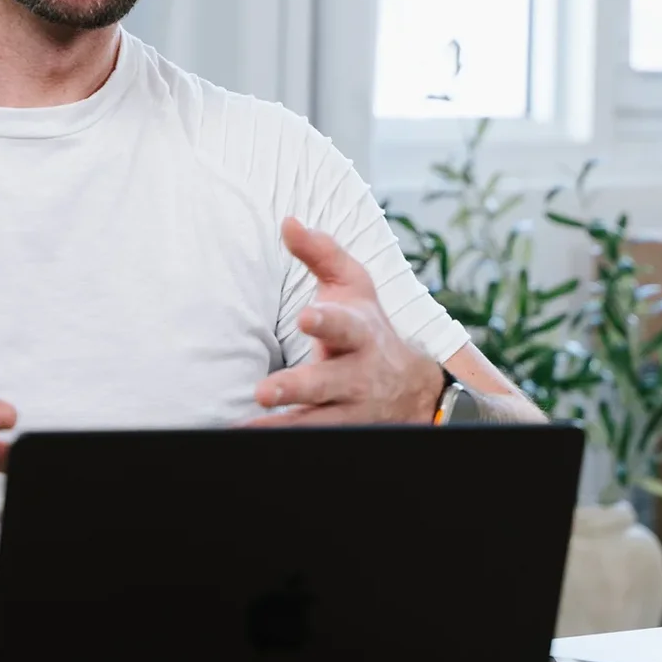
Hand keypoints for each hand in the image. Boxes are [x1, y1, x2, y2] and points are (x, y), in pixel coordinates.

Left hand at [249, 217, 445, 426]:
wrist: (412, 387)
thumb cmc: (366, 325)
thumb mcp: (353, 286)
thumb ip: (321, 254)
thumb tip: (287, 221)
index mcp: (358, 332)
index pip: (344, 325)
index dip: (326, 321)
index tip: (306, 317)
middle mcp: (356, 374)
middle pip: (327, 383)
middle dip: (297, 387)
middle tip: (264, 391)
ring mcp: (349, 408)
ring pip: (319, 421)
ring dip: (284, 426)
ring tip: (250, 426)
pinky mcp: (341, 432)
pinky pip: (311, 439)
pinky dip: (282, 439)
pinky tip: (249, 439)